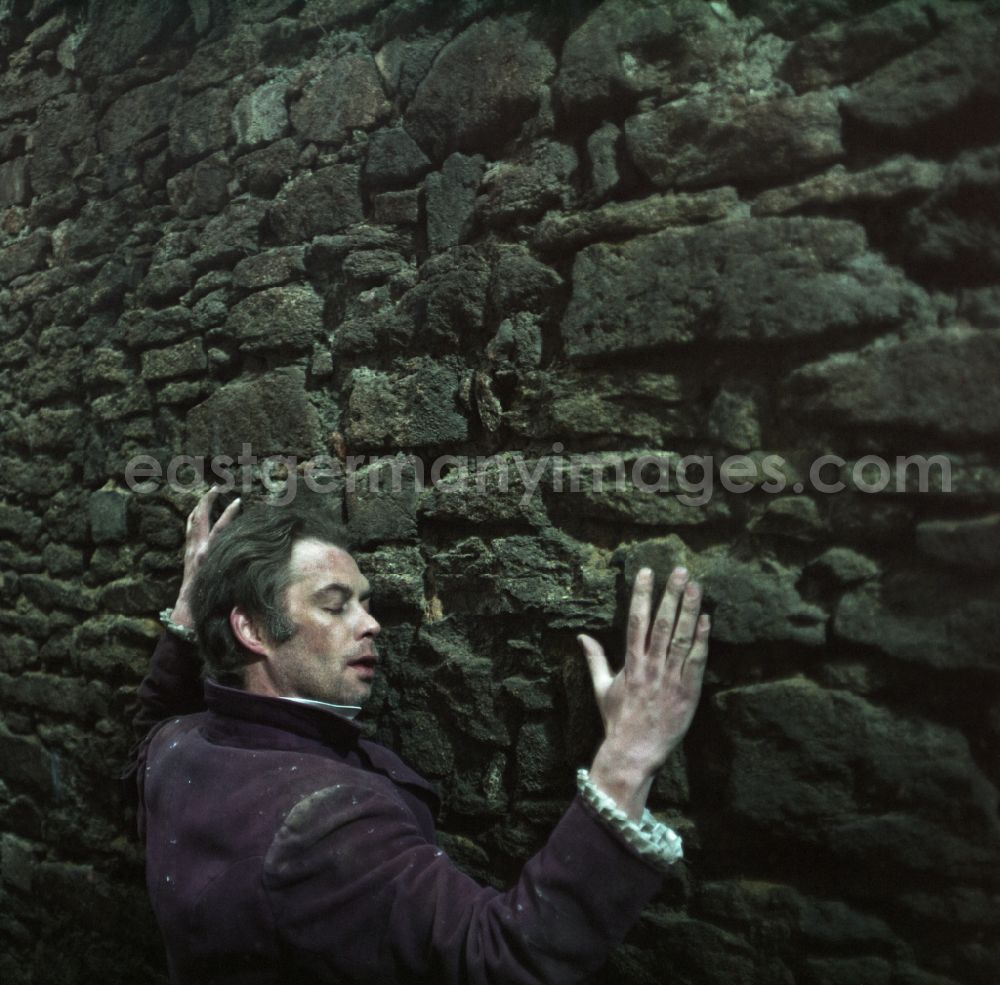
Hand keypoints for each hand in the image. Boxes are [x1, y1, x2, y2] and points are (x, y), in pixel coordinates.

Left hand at [171, 487, 240, 627]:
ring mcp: (191, 550)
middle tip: (215, 488)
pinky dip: (193, 520)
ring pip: (191, 522)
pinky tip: (197, 516)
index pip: (222, 527)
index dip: (230, 512)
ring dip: (198, 508)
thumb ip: (236, 563)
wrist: (189, 609)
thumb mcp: (225, 579)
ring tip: (205, 497)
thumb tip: (253, 553)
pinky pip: (189, 531)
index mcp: (209, 553)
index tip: (238, 501)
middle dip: (206, 500)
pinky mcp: (187, 554)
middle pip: (200, 517)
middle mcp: (198, 548)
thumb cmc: (211, 596)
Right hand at [580, 566, 709, 817]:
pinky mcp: (688, 692)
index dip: (642, 594)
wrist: (634, 751)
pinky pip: (696, 661)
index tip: (647, 572)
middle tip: (680, 571)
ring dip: (690, 610)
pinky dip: (702, 639)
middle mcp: (650, 667)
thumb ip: (594, 660)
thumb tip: (581, 636)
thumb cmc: (617, 721)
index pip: (636, 620)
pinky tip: (707, 619)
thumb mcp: (601, 689)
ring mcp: (670, 679)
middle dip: (671, 595)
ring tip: (696, 586)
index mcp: (630, 663)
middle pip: (662, 623)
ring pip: (681, 637)